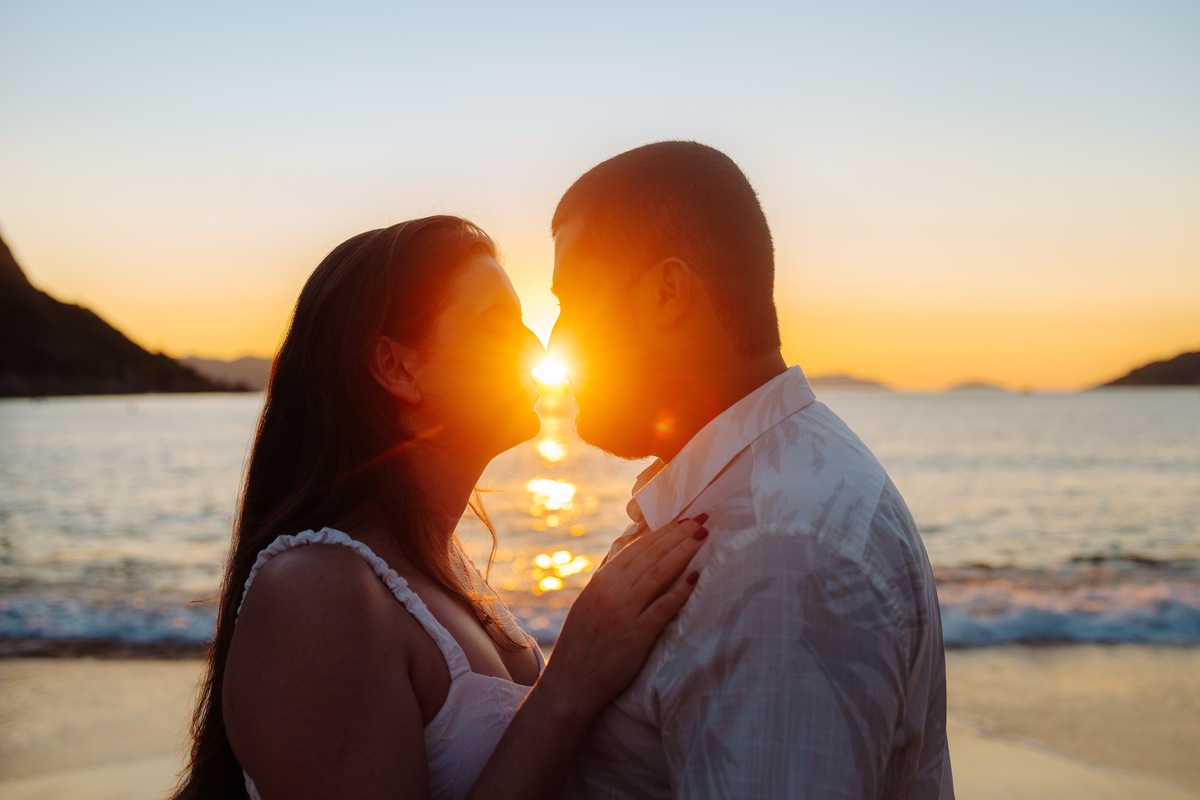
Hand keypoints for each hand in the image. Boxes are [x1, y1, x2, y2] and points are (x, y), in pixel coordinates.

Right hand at [535, 514, 708, 719]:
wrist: (570, 685)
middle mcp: (612, 592)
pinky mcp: (636, 636)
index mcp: (600, 582)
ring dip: (683, 551)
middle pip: (651, 555)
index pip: (637, 548)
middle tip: (702, 518)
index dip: (662, 532)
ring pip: (659, 573)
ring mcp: (624, 613)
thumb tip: (625, 553)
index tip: (682, 519)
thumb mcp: (589, 604)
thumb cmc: (581, 645)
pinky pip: (662, 607)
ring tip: (702, 535)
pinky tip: (696, 576)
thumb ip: (608, 579)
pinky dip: (680, 590)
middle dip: (678, 534)